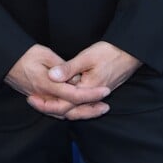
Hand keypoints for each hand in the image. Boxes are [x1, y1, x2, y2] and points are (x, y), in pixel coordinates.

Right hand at [5, 44, 110, 119]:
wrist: (5, 61)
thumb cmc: (24, 55)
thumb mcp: (43, 54)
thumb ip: (60, 66)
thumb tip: (73, 77)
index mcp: (47, 84)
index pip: (74, 95)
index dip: (91, 94)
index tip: (105, 91)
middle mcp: (44, 96)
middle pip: (71, 110)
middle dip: (90, 110)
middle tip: (105, 107)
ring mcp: (40, 100)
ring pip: (63, 114)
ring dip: (81, 113)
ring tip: (96, 109)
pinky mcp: (38, 99)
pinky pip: (56, 111)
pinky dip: (69, 112)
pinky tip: (77, 109)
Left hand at [28, 42, 142, 119]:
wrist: (131, 53)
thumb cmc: (110, 52)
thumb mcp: (87, 57)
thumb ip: (69, 68)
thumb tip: (51, 77)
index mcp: (87, 90)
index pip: (64, 104)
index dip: (46, 103)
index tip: (31, 97)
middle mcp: (92, 97)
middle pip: (68, 110)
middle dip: (49, 107)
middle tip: (32, 101)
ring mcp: (96, 95)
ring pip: (75, 107)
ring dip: (59, 106)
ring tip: (42, 101)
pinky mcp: (97, 91)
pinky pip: (80, 102)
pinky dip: (69, 102)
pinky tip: (60, 96)